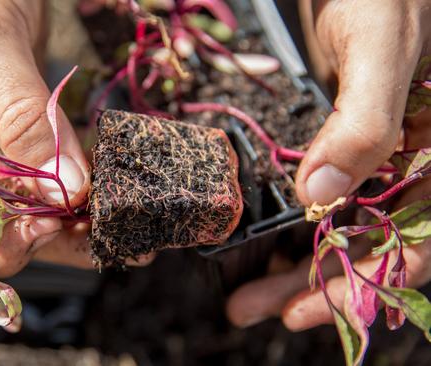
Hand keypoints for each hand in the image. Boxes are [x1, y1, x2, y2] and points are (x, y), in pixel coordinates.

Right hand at [0, 0, 103, 276]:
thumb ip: (18, 112)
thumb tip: (62, 191)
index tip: (43, 225)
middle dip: (36, 238)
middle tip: (91, 228)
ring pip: (17, 212)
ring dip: (63, 225)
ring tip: (111, 224)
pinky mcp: (14, 137)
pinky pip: (41, 179)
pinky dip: (72, 195)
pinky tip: (104, 200)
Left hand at [227, 0, 430, 328]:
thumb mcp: (382, 50)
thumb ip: (364, 123)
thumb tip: (318, 197)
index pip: (416, 245)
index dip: (362, 287)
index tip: (300, 312)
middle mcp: (417, 167)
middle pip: (369, 247)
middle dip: (311, 284)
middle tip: (251, 308)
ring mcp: (382, 159)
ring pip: (343, 228)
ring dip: (296, 263)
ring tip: (245, 292)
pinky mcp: (346, 145)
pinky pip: (326, 198)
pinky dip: (296, 225)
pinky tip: (264, 243)